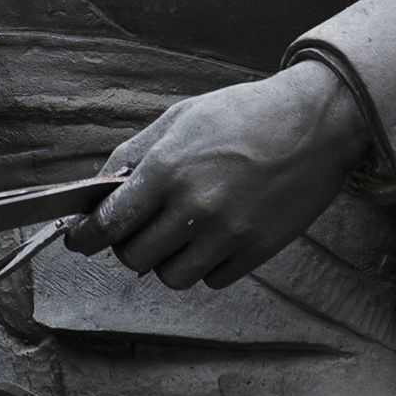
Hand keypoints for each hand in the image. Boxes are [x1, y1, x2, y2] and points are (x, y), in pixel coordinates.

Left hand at [65, 60, 371, 288]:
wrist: (316, 123)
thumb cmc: (243, 115)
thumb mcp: (180, 119)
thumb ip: (134, 155)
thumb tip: (99, 191)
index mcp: (168, 168)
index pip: (108, 223)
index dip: (85, 238)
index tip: (79, 241)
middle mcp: (194, 205)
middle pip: (133, 256)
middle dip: (128, 245)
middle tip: (140, 228)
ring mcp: (228, 233)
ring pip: (170, 276)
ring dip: (166, 260)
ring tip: (179, 234)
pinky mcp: (257, 250)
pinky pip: (211, 280)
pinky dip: (205, 265)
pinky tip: (214, 238)